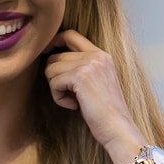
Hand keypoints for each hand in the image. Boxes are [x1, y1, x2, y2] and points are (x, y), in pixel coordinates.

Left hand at [44, 29, 144, 157]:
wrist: (118, 128)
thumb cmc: (105, 112)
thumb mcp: (97, 83)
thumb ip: (81, 68)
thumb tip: (51, 61)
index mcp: (102, 55)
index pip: (72, 35)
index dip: (54, 41)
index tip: (45, 53)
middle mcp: (96, 55)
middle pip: (56, 56)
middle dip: (55, 78)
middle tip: (70, 95)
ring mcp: (89, 64)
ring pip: (51, 69)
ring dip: (57, 89)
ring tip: (74, 101)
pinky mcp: (81, 76)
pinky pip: (54, 82)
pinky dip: (58, 97)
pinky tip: (74, 106)